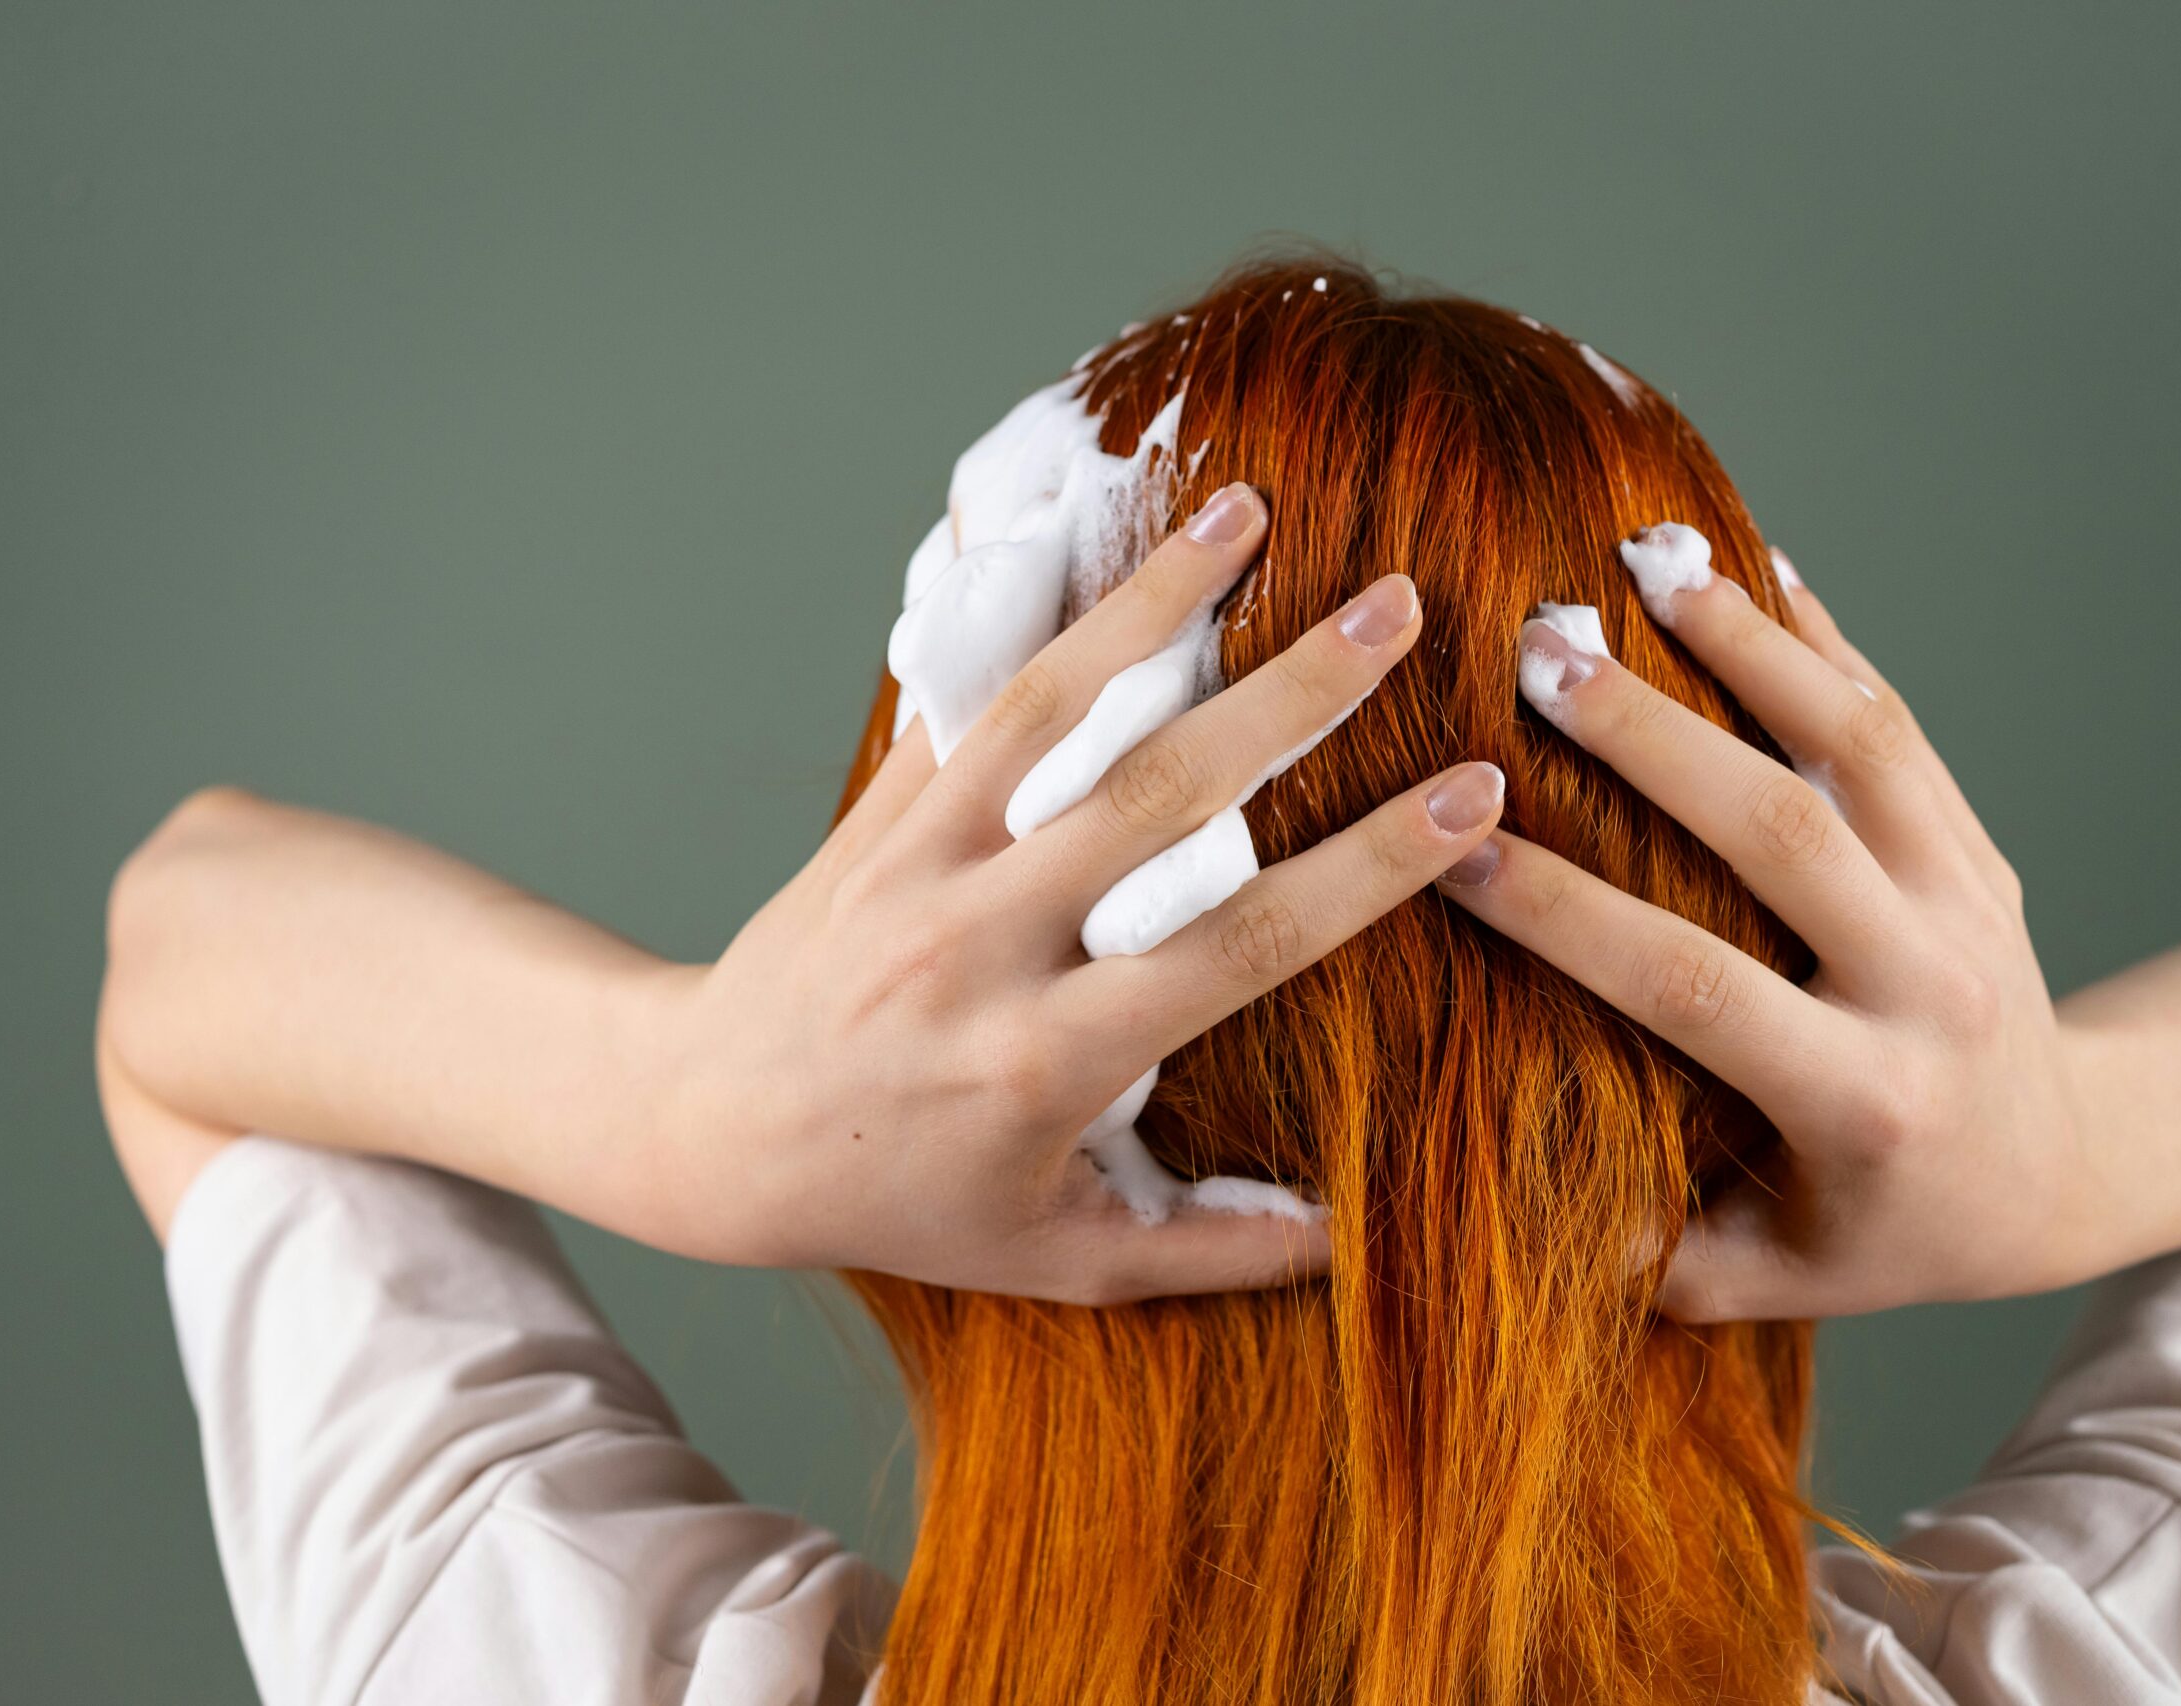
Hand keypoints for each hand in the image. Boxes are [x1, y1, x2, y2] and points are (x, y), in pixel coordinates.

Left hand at [671, 488, 1506, 1305]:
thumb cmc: (897, 1200)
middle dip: (1294, 697)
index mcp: (1045, 1060)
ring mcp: (921, 864)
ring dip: (1161, 603)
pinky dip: (1049, 614)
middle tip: (1402, 610)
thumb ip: (1201, 1249)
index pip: (1239, 945)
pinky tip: (1112, 535)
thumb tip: (1342, 1241)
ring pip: (1055, 713)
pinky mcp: (880, 812)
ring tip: (1255, 511)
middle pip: (1161, 799)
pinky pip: (974, 697)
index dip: (1369, 870)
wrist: (707, 1127)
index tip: (1474, 797)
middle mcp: (983, 947)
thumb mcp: (1052, 1254)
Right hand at [1439, 554, 2098, 1321]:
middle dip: (1651, 734)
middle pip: (1782, 832)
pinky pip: (1898, 721)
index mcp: (1866, 1098)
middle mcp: (1929, 985)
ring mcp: (1967, 897)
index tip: (1457, 846)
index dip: (1570, 914)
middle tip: (1536, 650)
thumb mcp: (1783, 1278)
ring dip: (1748, 640)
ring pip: (1860, 742)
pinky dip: (1820, 635)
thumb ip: (1658, 1255)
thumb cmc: (1897, 1227)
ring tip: (1642, 557)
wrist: (2076, 1167)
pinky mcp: (1975, 841)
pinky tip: (1746, 557)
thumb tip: (1500, 1194)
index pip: (1695, 987)